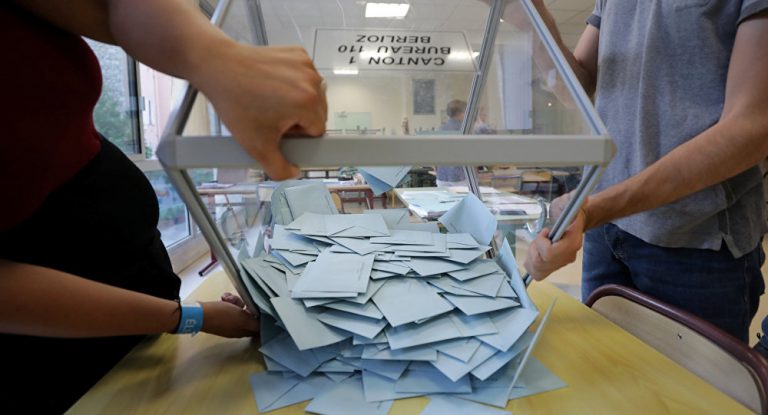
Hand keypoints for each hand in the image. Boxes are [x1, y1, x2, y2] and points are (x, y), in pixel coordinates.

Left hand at [193, 43, 327, 179]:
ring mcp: (305, 64)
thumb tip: (293, 173)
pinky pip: (305, 77)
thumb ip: (279, 169)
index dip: (298, 135)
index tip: (280, 130)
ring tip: (270, 100)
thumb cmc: (235, 101)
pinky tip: (273, 85)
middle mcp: (312, 81)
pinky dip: (293, 83)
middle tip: (272, 117)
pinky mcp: (298, 53)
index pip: (318, 131)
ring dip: (296, 101)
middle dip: (298, 119)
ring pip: (312, 95)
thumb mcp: (256, 146)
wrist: (218, 67)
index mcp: (308, 103)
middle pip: (318, 112)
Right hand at [199, 292, 258, 337]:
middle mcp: (236, 328)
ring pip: (238, 308)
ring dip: (235, 301)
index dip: (260, 317)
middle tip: (242, 301)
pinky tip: (224, 297)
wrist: (198, 313)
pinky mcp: (219, 315)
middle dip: (246, 305)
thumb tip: (265, 326)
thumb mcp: (243, 319)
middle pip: (248, 315)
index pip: (257, 327)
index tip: (260, 307)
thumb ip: (255, 324)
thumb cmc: (222, 316)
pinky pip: (228, 306)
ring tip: (228, 298)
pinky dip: (228, 301)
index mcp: (243, 331)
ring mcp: (227, 321)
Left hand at [524, 194, 586, 280]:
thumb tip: (584, 199)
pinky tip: (536, 253)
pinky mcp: (553, 268)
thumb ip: (572, 199)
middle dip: (534, 248)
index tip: (546, 231)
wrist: (572, 221)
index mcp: (573, 242)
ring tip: (539, 244)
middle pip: (540, 262)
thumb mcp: (567, 201)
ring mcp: (561, 264)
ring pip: (536, 267)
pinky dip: (531, 264)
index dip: (541, 241)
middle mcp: (568, 256)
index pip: (548, 252)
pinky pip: (536, 274)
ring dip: (532, 254)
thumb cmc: (567, 212)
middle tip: (540, 238)